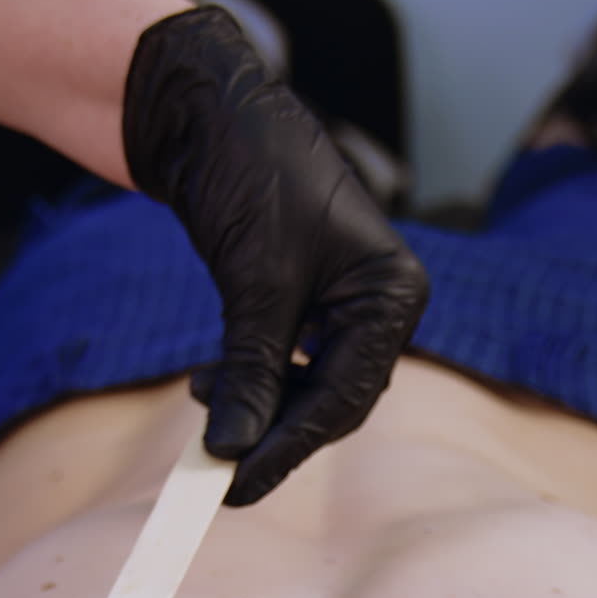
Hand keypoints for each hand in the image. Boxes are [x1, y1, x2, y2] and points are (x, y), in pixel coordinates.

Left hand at [123, 5, 428, 504]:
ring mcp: (346, 303)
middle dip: (274, 431)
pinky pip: (287, 361)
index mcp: (391, 295)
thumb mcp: (255, 284)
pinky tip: (214, 379)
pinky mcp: (308, 300)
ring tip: (204, 398)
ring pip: (307, 386)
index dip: (289, 447)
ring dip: (257, 404)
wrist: (209, 111)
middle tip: (218, 467)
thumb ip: (252, 371)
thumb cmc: (252, 172)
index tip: (238, 486)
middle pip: (333, 400)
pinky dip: (252, 378)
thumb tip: (233, 448)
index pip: (346, 397)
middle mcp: (379, 303)